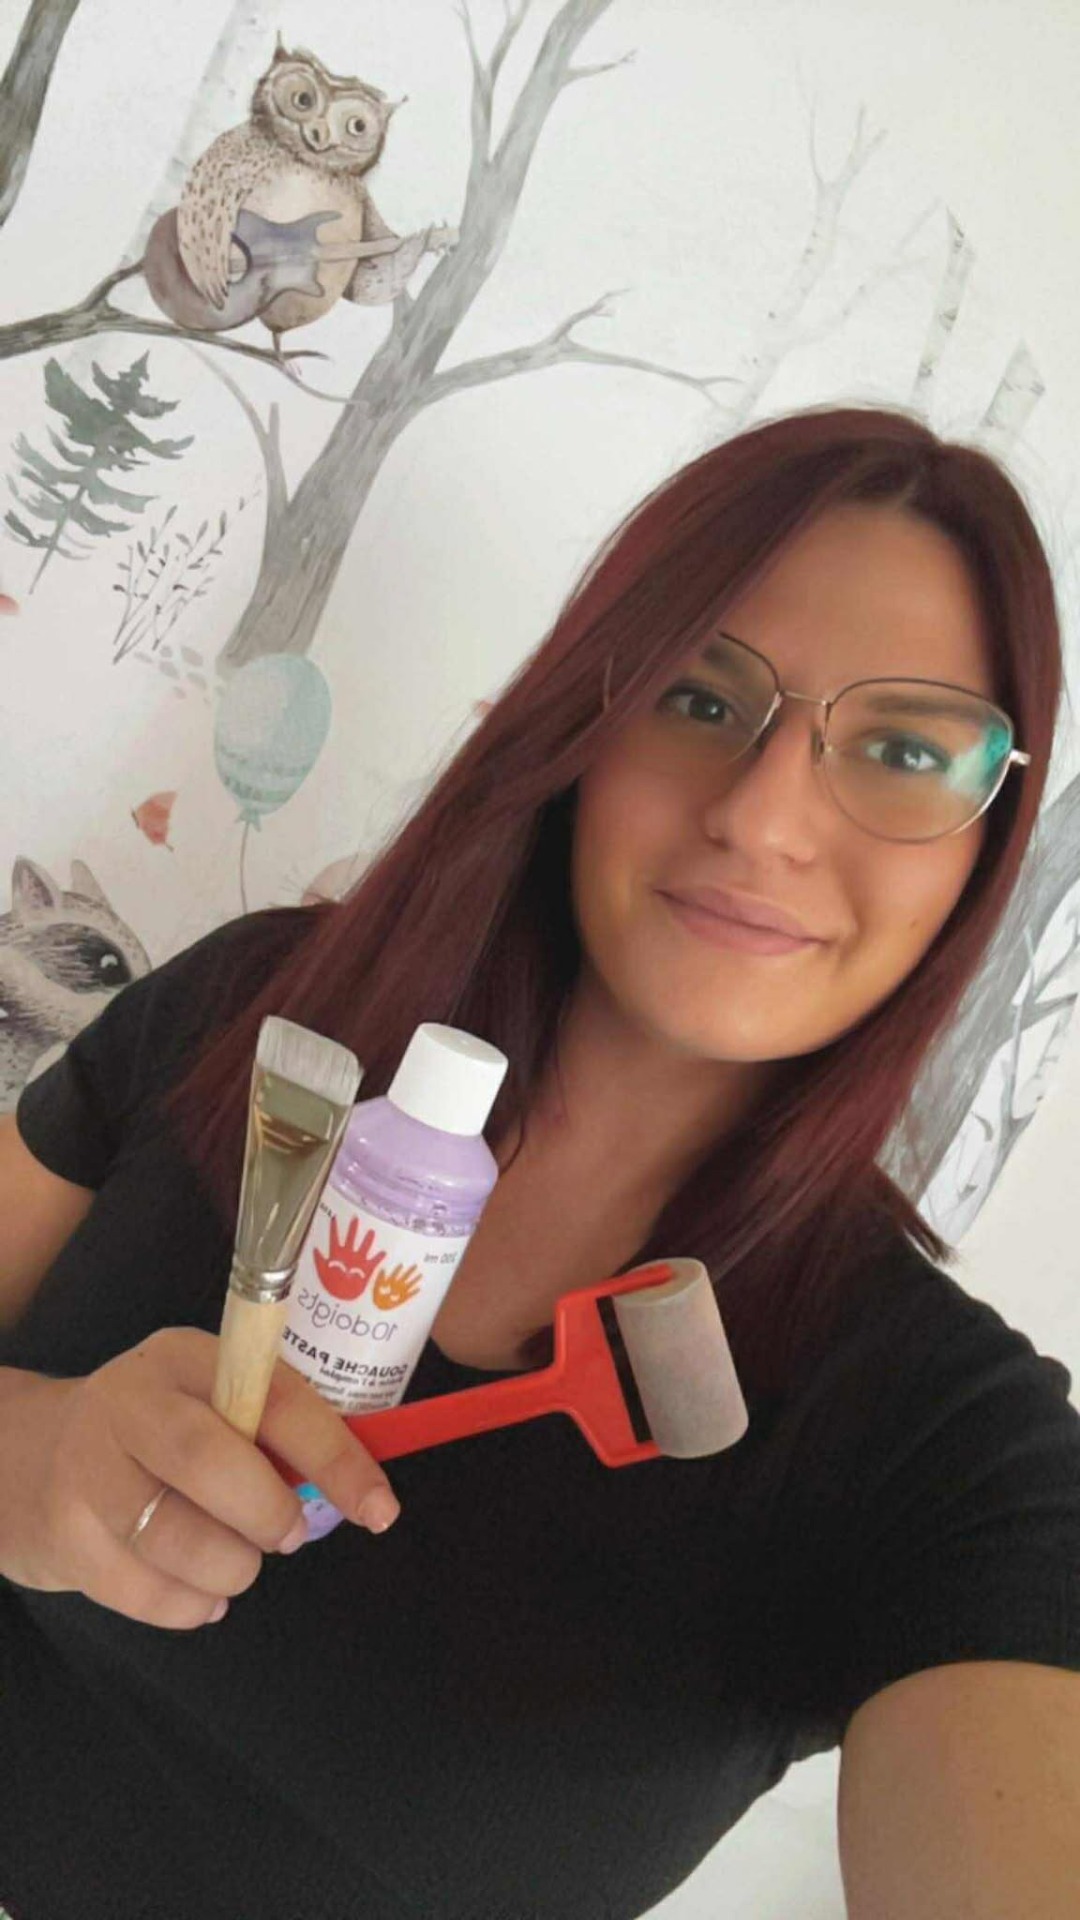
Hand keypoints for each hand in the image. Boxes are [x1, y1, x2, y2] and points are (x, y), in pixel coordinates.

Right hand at [2, 1327, 399, 1629]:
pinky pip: (143, 1593)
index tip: (378, 1508)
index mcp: (186, 1357)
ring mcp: (88, 1470)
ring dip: (230, 1569)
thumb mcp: (214, 1404)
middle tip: (287, 1535)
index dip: (334, 1457)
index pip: (274, 1399)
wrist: (34, 1458)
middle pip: (207, 1462)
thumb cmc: (160, 1434)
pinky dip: (188, 1606)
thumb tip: (361, 1492)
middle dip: (266, 1513)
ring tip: (239, 1565)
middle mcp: (129, 1403)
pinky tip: (198, 1592)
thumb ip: (276, 1433)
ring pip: (173, 1538)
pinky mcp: (65, 1538)